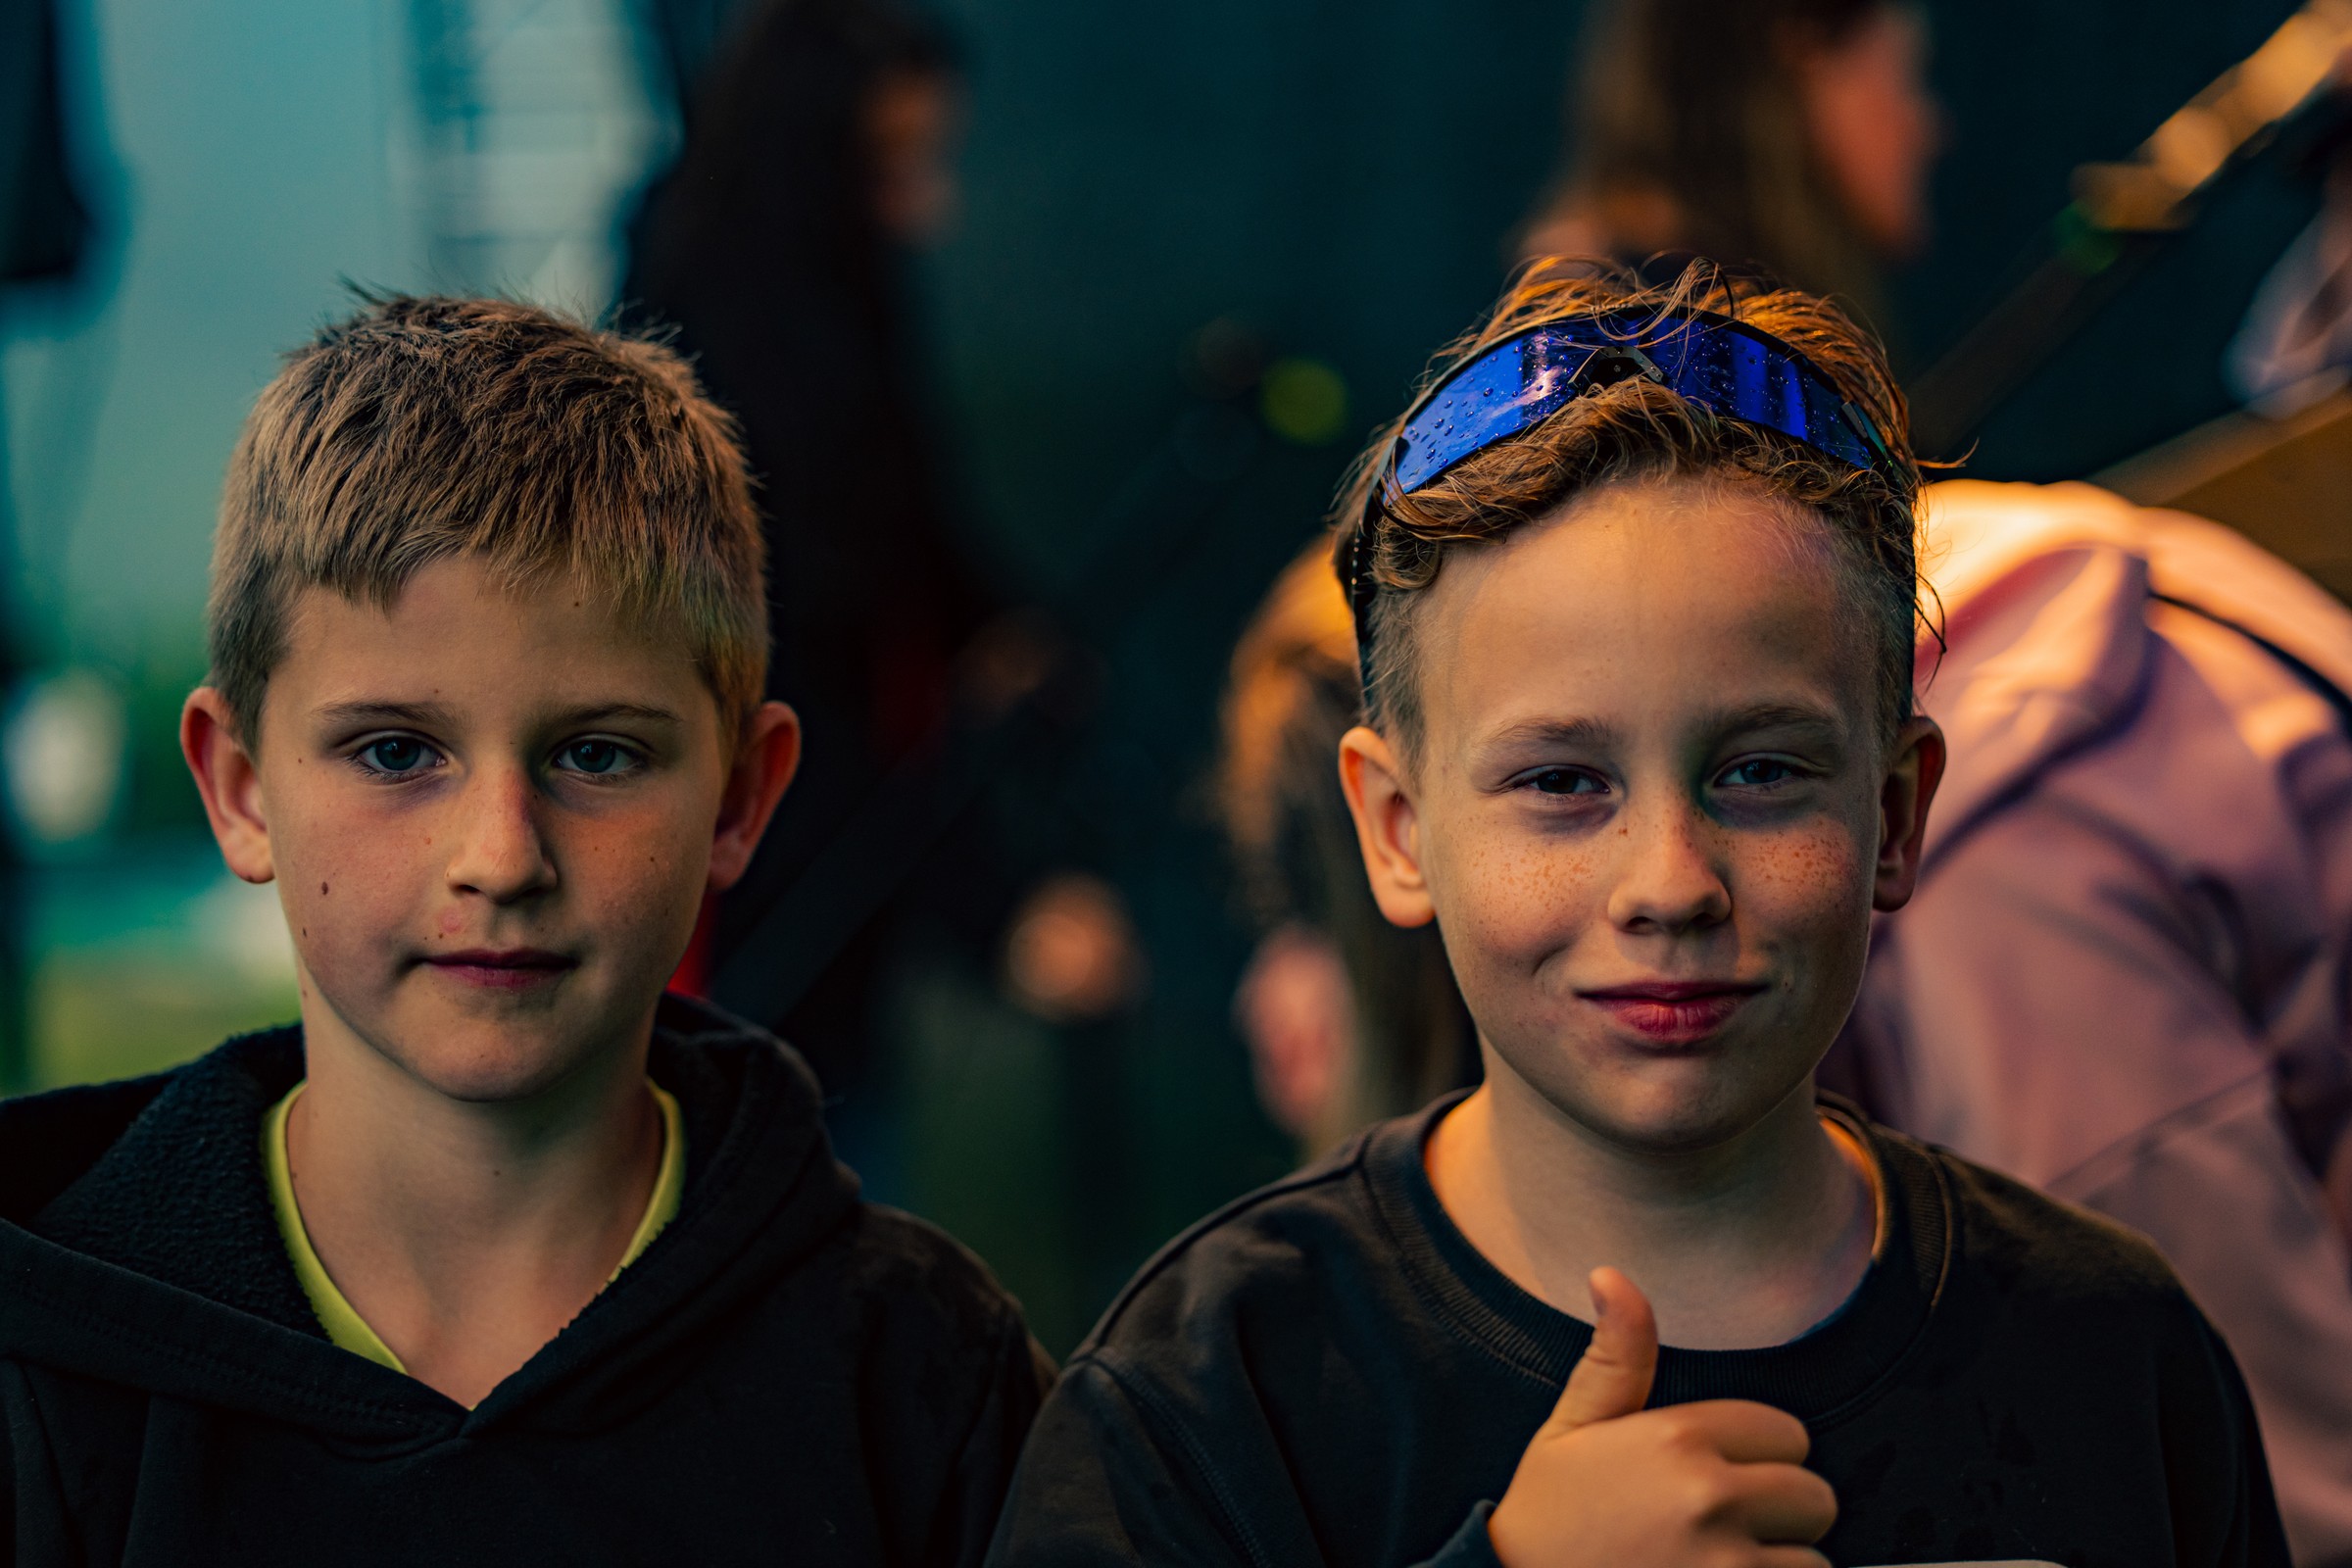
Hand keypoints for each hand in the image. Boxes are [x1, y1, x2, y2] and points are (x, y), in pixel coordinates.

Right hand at [1485, 1268, 1835, 1567]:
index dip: (1758, 1458)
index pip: (1787, 1434)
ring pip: (1813, 1559)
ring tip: (1719, 1563)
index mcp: (1676, 1437)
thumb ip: (1616, 1356)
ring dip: (1778, 1564)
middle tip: (1727, 1528)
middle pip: (1813, 1496)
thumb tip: (1611, 1274)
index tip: (1719, 1478)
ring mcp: (1727, 1562)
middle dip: (1781, 1513)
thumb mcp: (1571, 1429)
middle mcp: (1710, 1495)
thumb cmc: (1547, 1517)